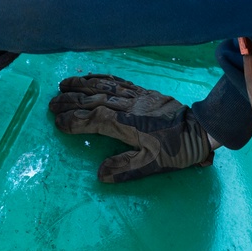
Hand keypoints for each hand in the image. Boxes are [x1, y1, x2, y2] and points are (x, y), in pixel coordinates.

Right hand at [49, 74, 212, 182]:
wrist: (200, 129)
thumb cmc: (176, 149)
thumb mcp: (153, 164)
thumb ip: (126, 168)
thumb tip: (100, 174)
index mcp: (127, 125)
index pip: (94, 120)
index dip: (74, 121)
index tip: (58, 123)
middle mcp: (128, 107)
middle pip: (94, 100)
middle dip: (70, 101)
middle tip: (51, 104)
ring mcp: (135, 96)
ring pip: (103, 87)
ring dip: (82, 85)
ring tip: (63, 85)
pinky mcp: (143, 91)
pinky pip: (118, 81)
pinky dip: (101, 78)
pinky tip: (92, 76)